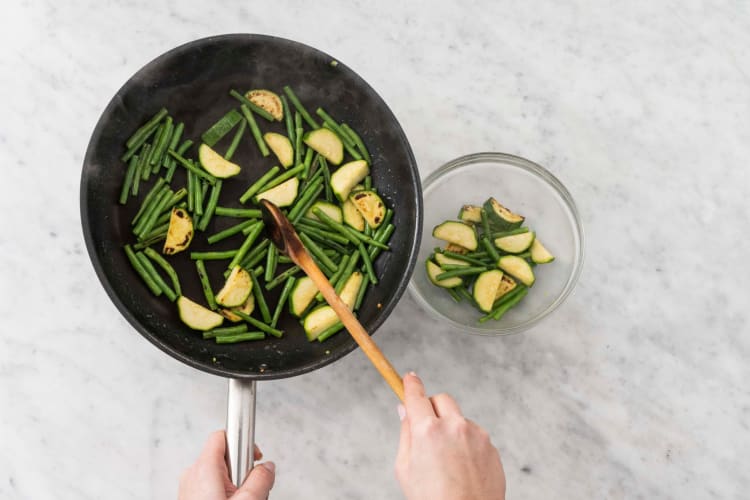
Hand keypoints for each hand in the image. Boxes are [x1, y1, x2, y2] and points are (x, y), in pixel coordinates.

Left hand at [178, 430, 274, 499]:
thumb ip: (261, 479)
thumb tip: (267, 467)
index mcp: (204, 468)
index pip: (222, 435)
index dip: (243, 442)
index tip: (255, 456)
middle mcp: (192, 474)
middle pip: (224, 456)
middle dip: (242, 470)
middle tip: (250, 491)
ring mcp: (189, 488)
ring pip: (220, 474)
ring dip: (235, 486)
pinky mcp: (190, 499)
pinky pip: (212, 487)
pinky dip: (225, 495)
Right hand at [395, 373, 505, 499]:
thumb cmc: (432, 499)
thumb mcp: (405, 470)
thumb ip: (405, 434)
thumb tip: (404, 410)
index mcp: (428, 431)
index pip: (417, 396)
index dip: (411, 385)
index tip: (410, 378)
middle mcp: (454, 426)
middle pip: (441, 399)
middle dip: (432, 407)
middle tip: (427, 427)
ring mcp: (476, 434)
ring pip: (459, 418)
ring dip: (451, 428)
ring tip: (447, 460)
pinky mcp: (490, 445)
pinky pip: (475, 435)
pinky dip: (467, 443)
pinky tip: (463, 467)